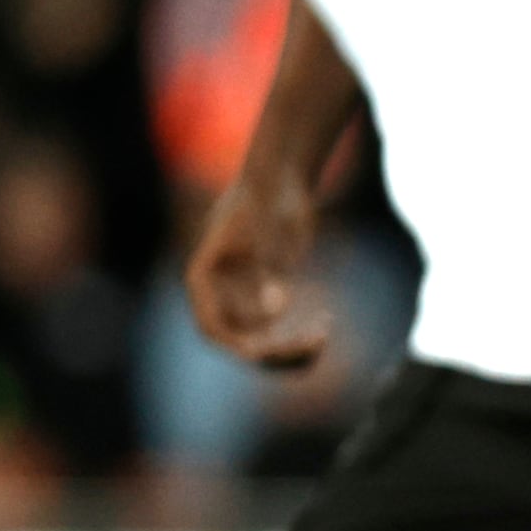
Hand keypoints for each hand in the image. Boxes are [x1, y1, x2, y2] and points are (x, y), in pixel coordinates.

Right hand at [185, 175, 334, 370]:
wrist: (282, 178)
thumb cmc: (267, 195)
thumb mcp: (266, 226)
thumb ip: (269, 263)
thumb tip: (276, 307)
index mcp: (205, 277)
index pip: (210, 325)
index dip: (236, 345)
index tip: (266, 352)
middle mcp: (220, 293)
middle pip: (238, 341)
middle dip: (273, 350)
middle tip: (313, 343)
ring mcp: (243, 297)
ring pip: (260, 343)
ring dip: (290, 350)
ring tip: (322, 338)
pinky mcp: (269, 296)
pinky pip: (279, 332)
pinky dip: (299, 337)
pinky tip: (326, 325)